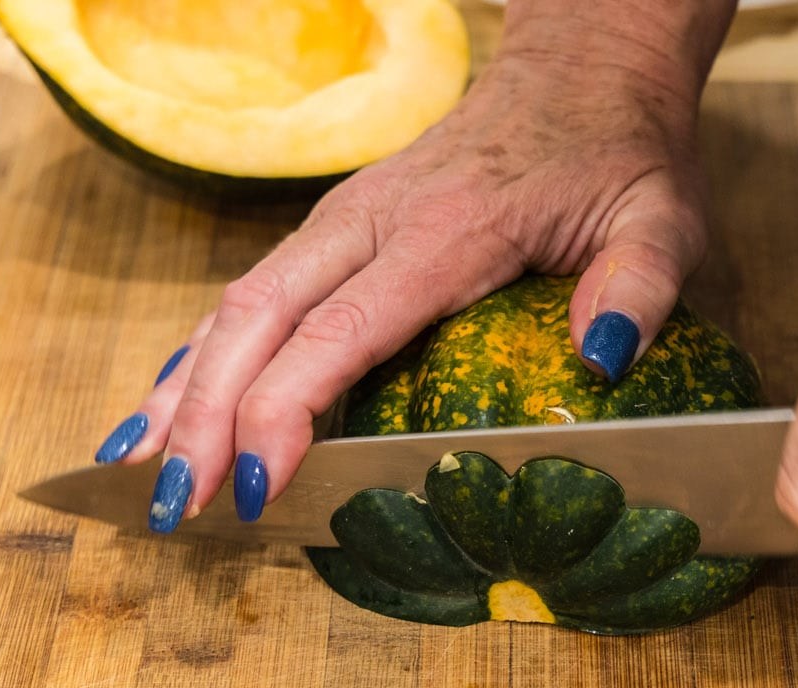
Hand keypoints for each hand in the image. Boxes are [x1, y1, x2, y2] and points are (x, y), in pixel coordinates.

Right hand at [91, 0, 738, 529]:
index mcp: (447, 231)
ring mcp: (345, 219)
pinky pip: (255, 292)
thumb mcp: (659, 217)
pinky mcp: (339, 227)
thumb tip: (601, 361)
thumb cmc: (618, 154)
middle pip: (259, 318)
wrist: (581, 71)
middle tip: (176, 506)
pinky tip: (171, 403)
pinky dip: (205, 353)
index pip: (344, 328)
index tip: (260, 482)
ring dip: (184, 388)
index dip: (288, 407)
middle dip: (205, 416)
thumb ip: (639, 285)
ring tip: (138, 469)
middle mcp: (373, 220)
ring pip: (236, 302)